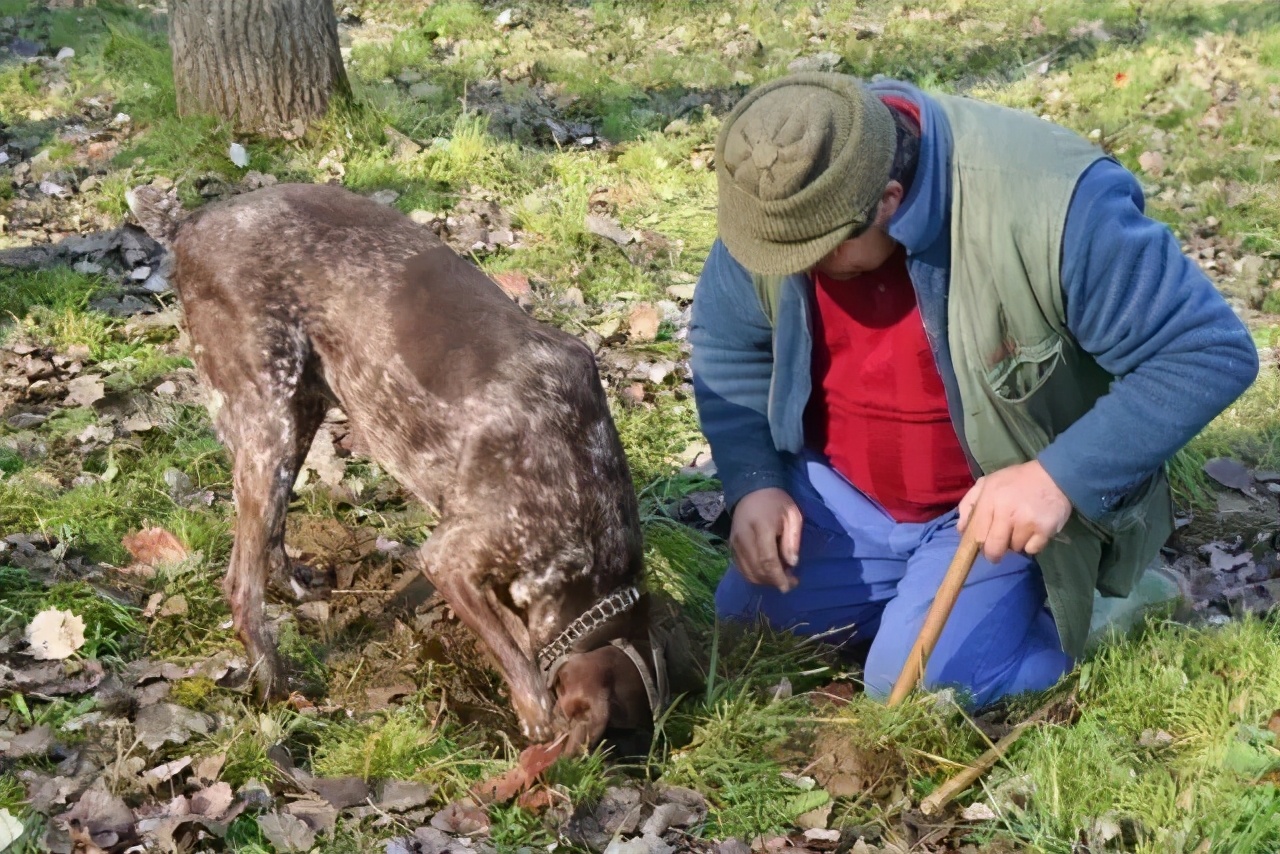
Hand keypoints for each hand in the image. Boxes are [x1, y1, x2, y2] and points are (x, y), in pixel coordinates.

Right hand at [729, 487, 802, 592]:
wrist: (751, 489)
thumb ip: (792, 539)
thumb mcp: (792, 515)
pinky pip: (741, 568)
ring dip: (764, 580)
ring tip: (779, 577)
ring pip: (748, 572)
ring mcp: (735, 543)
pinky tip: (766, 573)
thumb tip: (792, 563)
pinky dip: (754, 575)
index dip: (778, 577)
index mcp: (761, 527)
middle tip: (790, 581)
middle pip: (757, 569)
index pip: (768, 560)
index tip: (790, 586)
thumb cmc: (776, 502)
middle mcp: (744, 537)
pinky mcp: (731, 546)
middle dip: (774, 581)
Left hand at [957, 461, 1071, 563]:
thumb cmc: (1017, 480)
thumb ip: (969, 504)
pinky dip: (1032, 545)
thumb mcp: (988, 483)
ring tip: (1020, 528)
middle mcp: (1007, 512)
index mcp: (990, 499)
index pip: (976, 533)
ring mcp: (1026, 522)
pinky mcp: (1045, 530)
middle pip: (994, 548)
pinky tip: (1034, 531)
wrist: (1055, 475)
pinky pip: (1032, 549)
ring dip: (1015, 543)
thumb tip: (961, 530)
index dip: (976, 544)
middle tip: (998, 549)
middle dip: (994, 553)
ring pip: (1014, 548)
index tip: (980, 546)